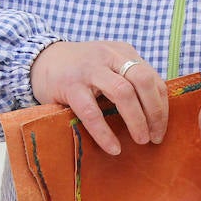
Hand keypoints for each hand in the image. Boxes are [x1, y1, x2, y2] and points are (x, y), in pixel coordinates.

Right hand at [29, 41, 167, 155]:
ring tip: (141, 140)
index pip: (152, 78)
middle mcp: (110, 56)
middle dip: (154, 112)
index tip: (161, 129)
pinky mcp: (70, 85)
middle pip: (144, 81)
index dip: (161, 106)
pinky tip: (113, 147)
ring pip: (123, 93)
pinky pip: (92, 111)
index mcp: (123, 52)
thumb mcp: (108, 65)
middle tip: (155, 137)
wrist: (39, 60)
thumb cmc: (80, 70)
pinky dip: (105, 132)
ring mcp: (90, 69)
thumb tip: (154, 114)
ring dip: (137, 120)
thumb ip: (128, 80)